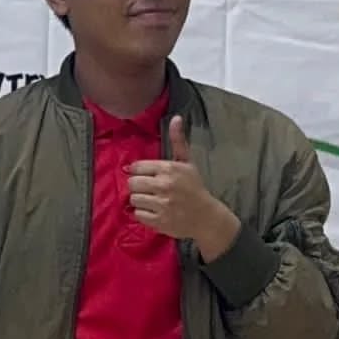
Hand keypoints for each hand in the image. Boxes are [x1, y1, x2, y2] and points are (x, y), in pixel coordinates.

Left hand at [127, 115, 240, 259]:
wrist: (206, 216)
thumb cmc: (194, 188)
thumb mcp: (187, 162)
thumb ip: (178, 141)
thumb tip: (176, 117)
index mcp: (170, 169)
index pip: (137, 167)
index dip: (139, 172)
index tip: (147, 176)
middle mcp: (164, 185)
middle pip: (132, 183)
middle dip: (138, 186)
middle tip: (149, 189)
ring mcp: (161, 204)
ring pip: (133, 199)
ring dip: (140, 201)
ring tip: (153, 201)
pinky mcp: (158, 221)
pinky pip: (137, 214)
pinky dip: (143, 214)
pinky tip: (155, 211)